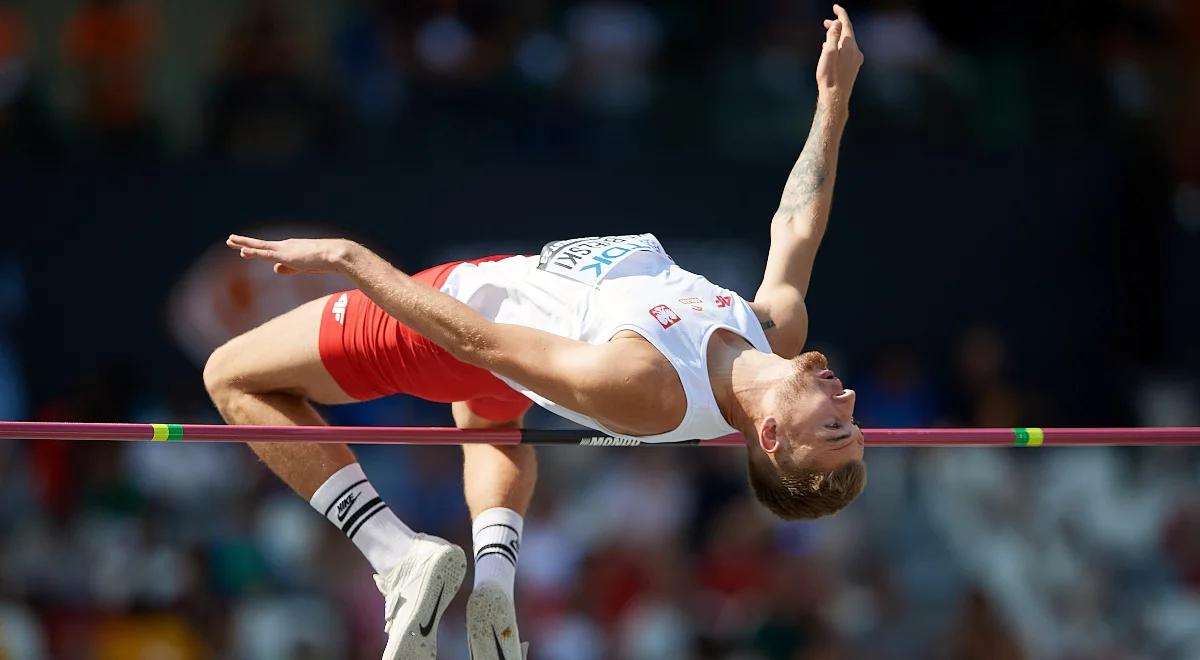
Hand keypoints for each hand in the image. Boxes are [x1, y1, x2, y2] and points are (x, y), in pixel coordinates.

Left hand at [226, 234, 355, 274]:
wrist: (336, 255)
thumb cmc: (326, 261)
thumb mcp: (304, 266)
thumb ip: (289, 268)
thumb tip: (273, 268)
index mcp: (291, 248)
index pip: (270, 250)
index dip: (256, 250)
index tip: (244, 250)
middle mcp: (285, 246)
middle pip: (260, 244)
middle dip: (245, 242)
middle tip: (230, 240)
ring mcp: (284, 249)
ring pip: (259, 246)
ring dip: (244, 244)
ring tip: (230, 241)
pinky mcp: (285, 255)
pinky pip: (265, 253)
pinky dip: (253, 252)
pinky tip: (242, 252)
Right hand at [816, 5, 862, 106]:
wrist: (835, 98)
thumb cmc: (829, 77)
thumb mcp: (828, 53)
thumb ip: (833, 36)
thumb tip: (838, 23)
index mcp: (850, 46)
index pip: (846, 25)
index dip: (841, 14)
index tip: (835, 7)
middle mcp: (856, 52)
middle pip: (847, 33)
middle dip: (837, 26)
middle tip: (826, 22)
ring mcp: (856, 61)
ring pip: (847, 43)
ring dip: (837, 37)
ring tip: (827, 34)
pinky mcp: (853, 68)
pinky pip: (847, 51)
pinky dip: (839, 46)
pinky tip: (831, 49)